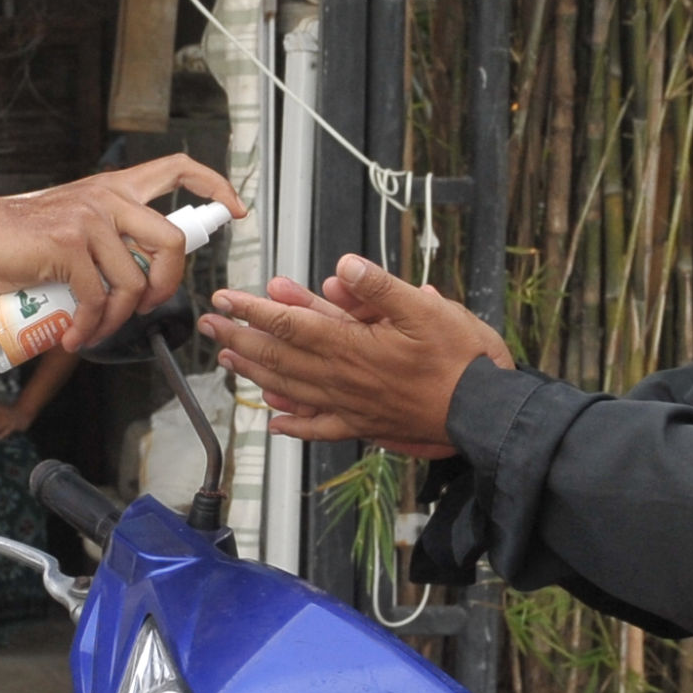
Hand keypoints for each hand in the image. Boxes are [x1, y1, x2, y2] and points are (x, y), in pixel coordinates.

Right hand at [0, 155, 244, 353]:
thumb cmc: (13, 241)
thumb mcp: (69, 228)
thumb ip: (105, 242)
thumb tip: (135, 283)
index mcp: (112, 189)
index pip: (176, 169)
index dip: (213, 186)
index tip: (234, 210)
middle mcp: (106, 197)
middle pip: (170, 240)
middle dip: (168, 285)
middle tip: (147, 307)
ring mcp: (88, 219)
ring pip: (135, 281)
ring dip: (120, 320)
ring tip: (96, 331)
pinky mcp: (68, 246)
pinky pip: (98, 299)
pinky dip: (91, 328)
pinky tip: (75, 337)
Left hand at [200, 256, 510, 455]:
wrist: (482, 413)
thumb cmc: (460, 358)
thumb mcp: (427, 308)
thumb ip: (381, 288)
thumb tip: (345, 266)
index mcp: (353, 346)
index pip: (290, 325)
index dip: (254, 310)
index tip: (225, 298)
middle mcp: (343, 378)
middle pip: (279, 356)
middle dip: (240, 337)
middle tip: (210, 324)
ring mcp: (350, 405)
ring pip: (291, 388)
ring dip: (255, 372)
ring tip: (229, 359)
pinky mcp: (364, 425)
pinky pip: (320, 427)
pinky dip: (294, 424)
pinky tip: (275, 422)